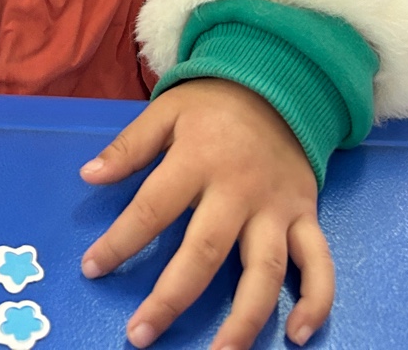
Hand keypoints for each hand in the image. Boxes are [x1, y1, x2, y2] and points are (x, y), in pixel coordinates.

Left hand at [81, 79, 332, 348]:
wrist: (281, 83)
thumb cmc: (214, 104)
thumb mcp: (167, 112)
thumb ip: (129, 147)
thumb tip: (88, 176)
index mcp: (198, 161)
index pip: (152, 209)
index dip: (120, 242)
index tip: (92, 268)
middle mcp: (239, 191)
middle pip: (205, 252)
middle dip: (171, 298)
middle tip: (139, 334)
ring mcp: (277, 208)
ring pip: (264, 271)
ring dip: (244, 318)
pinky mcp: (306, 216)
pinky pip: (319, 263)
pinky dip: (316, 300)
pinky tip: (297, 334)